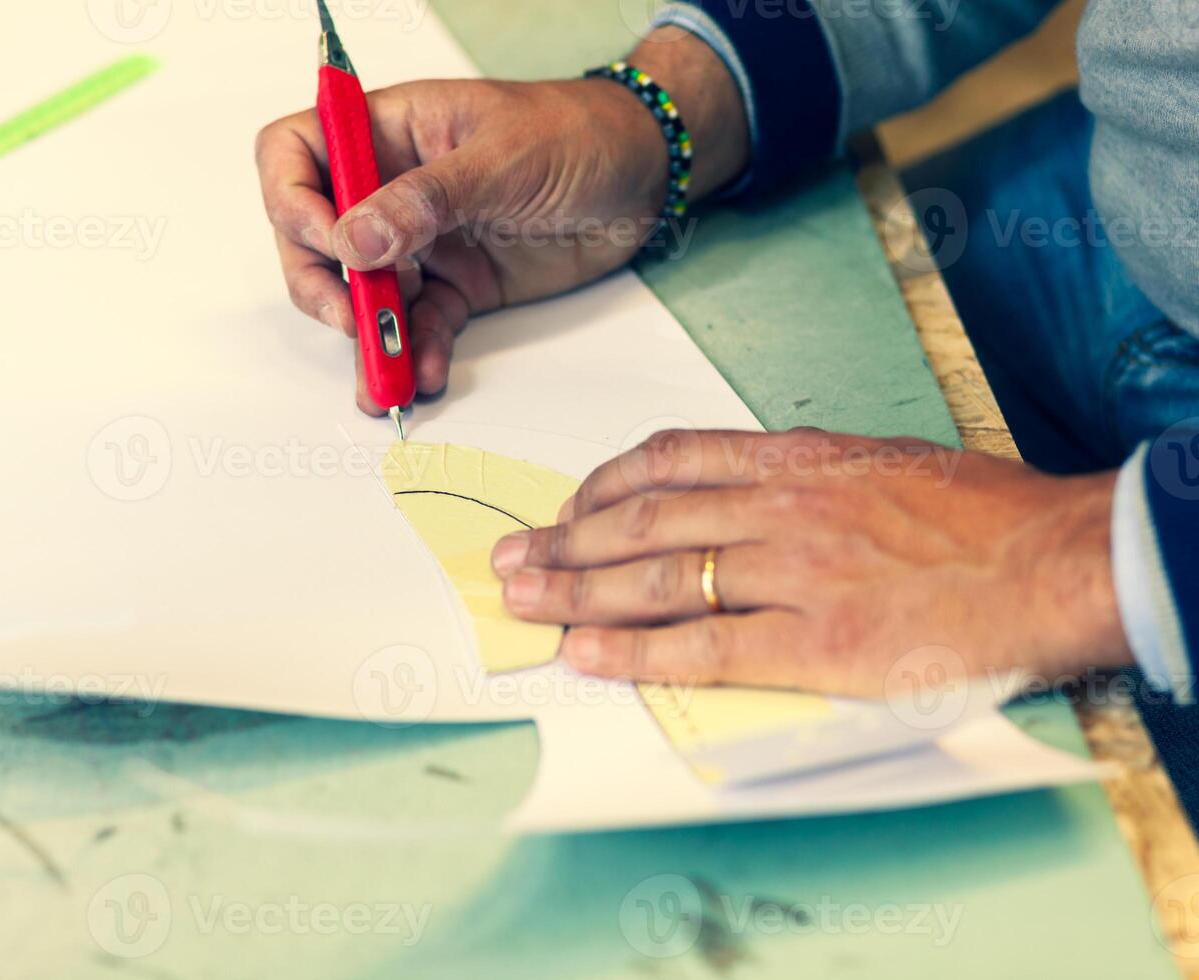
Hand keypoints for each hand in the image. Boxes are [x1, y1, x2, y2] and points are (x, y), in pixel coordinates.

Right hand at [254, 30, 748, 413]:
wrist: (645, 176)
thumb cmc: (577, 133)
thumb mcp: (501, 158)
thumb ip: (425, 200)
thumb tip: (356, 238)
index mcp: (388, 131)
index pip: (297, 153)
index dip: (296, 202)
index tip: (334, 243)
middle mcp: (390, 186)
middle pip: (314, 238)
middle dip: (324, 287)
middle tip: (353, 321)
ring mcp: (421, 241)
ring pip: (363, 295)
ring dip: (367, 340)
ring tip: (385, 379)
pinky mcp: (457, 287)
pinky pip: (419, 328)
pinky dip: (418, 355)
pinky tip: (428, 374)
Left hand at [489, 429, 1131, 696]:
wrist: (1051, 560)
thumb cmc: (980, 513)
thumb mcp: (879, 461)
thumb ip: (803, 476)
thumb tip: (744, 495)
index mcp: (795, 458)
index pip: (670, 459)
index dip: (602, 485)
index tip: (568, 505)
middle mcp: (778, 506)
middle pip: (642, 520)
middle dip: (563, 540)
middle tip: (511, 556)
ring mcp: (791, 573)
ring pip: (654, 579)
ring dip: (574, 591)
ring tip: (521, 601)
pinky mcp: (812, 643)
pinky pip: (701, 646)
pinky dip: (633, 650)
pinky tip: (586, 652)